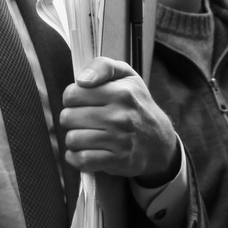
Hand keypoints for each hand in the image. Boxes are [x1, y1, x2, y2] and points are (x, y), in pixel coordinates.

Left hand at [60, 58, 178, 181]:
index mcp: (121, 92)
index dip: (72, 99)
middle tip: (83, 120)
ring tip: (86, 136)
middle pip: (68, 118)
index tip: (81, 102)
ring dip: (74, 139)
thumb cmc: (135, 105)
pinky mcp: (118, 161)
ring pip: (73, 139)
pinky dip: (76, 158)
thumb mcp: (126, 76)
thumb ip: (102, 66)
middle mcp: (121, 116)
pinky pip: (82, 159)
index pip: (72, 94)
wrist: (158, 140)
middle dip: (71, 120)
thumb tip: (81, 80)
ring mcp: (120, 140)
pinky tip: (84, 151)